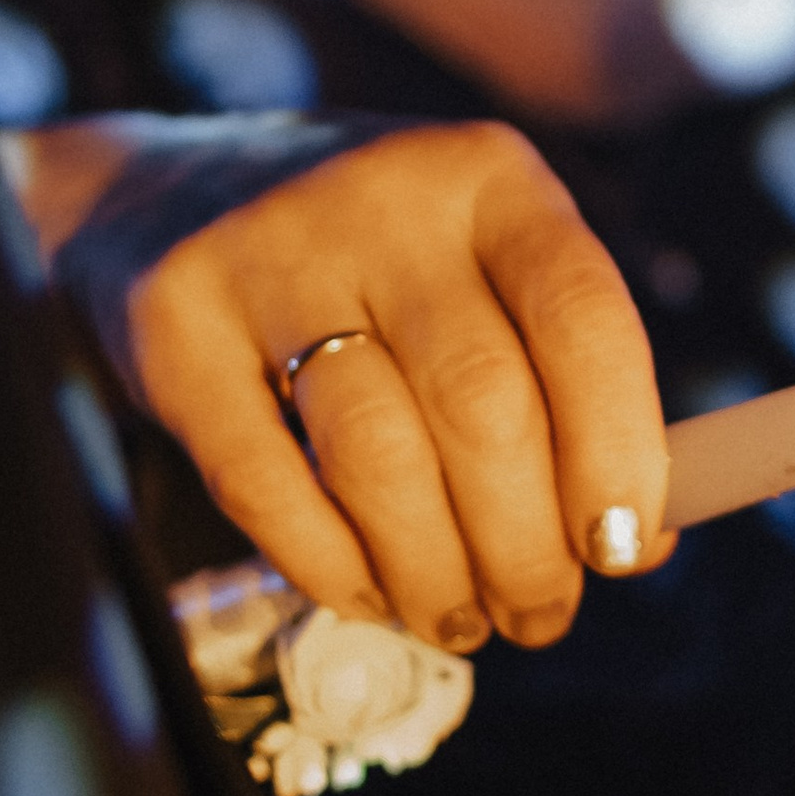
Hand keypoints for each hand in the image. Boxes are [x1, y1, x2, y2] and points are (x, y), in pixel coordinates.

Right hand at [116, 122, 673, 648]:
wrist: (160, 196)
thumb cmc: (366, 261)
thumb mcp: (472, 264)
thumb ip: (557, 380)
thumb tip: (634, 543)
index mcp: (487, 176)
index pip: (583, 316)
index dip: (619, 447)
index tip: (624, 550)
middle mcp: (382, 198)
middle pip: (483, 401)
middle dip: (527, 543)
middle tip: (541, 616)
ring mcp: (267, 255)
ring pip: (377, 454)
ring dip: (435, 570)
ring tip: (460, 619)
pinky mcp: (174, 327)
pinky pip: (267, 484)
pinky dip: (331, 566)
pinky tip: (369, 594)